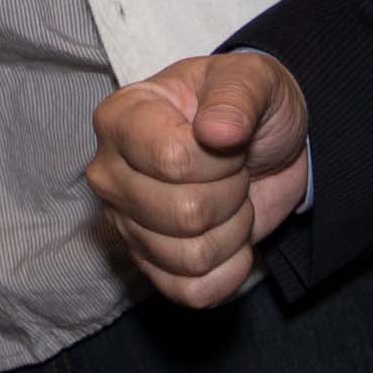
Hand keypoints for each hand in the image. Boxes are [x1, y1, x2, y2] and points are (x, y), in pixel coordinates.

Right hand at [83, 52, 311, 306]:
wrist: (263, 143)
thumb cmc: (246, 105)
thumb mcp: (253, 80)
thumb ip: (237, 95)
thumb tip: (217, 132)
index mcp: (120, 119)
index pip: (172, 161)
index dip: (221, 160)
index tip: (228, 138)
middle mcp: (109, 173)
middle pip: (185, 215)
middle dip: (231, 195)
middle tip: (232, 170)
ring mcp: (125, 224)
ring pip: (192, 258)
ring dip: (233, 231)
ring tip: (228, 197)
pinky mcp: (149, 265)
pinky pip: (193, 292)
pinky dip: (229, 270)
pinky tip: (228, 236)